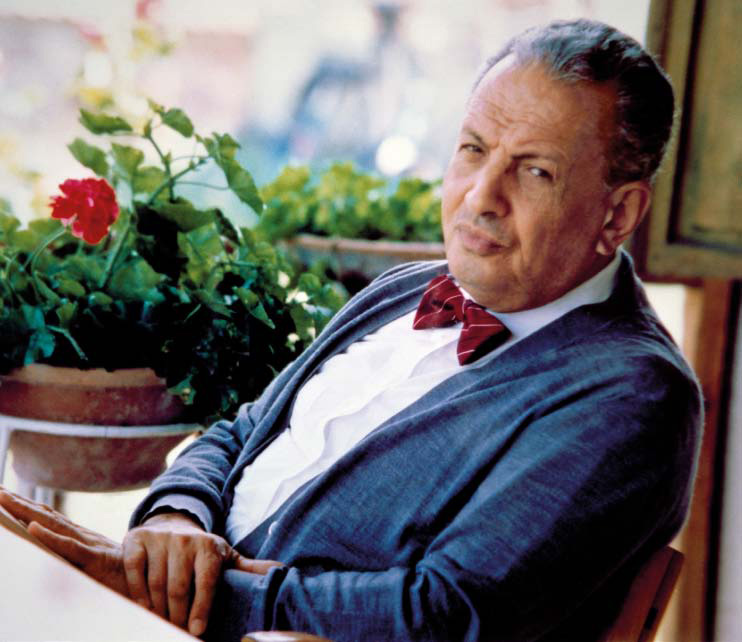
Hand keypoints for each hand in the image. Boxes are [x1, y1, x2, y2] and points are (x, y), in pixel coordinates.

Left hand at [0, 487, 128, 596]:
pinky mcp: (94, 561)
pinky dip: (50, 537)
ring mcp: (89, 546)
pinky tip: (32, 527)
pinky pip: (69, 548)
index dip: (30, 508)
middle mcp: (84, 537)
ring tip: (4, 500)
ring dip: (27, 512)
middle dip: (20, 504)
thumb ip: (86, 556)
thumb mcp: (103, 565)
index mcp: (84, 539)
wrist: (160, 581)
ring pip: (53, 526)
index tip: (8, 496)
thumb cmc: (131, 577)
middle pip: (47, 517)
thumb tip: (70, 553)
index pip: (52, 519)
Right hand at [123, 512, 282, 636]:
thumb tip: (283, 572)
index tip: (197, 631)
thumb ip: (250, 569)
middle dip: (177, 617)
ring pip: (156, 584)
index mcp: (209, 546)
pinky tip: (144, 607)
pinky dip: (137, 593)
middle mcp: (185, 539)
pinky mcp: (137, 539)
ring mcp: (160, 539)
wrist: (173, 525)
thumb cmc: (203, 552)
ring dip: (157, 611)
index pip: (206, 582)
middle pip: (178, 588)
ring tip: (161, 625)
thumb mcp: (227, 557)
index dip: (201, 609)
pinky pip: (134, 571)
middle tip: (177, 633)